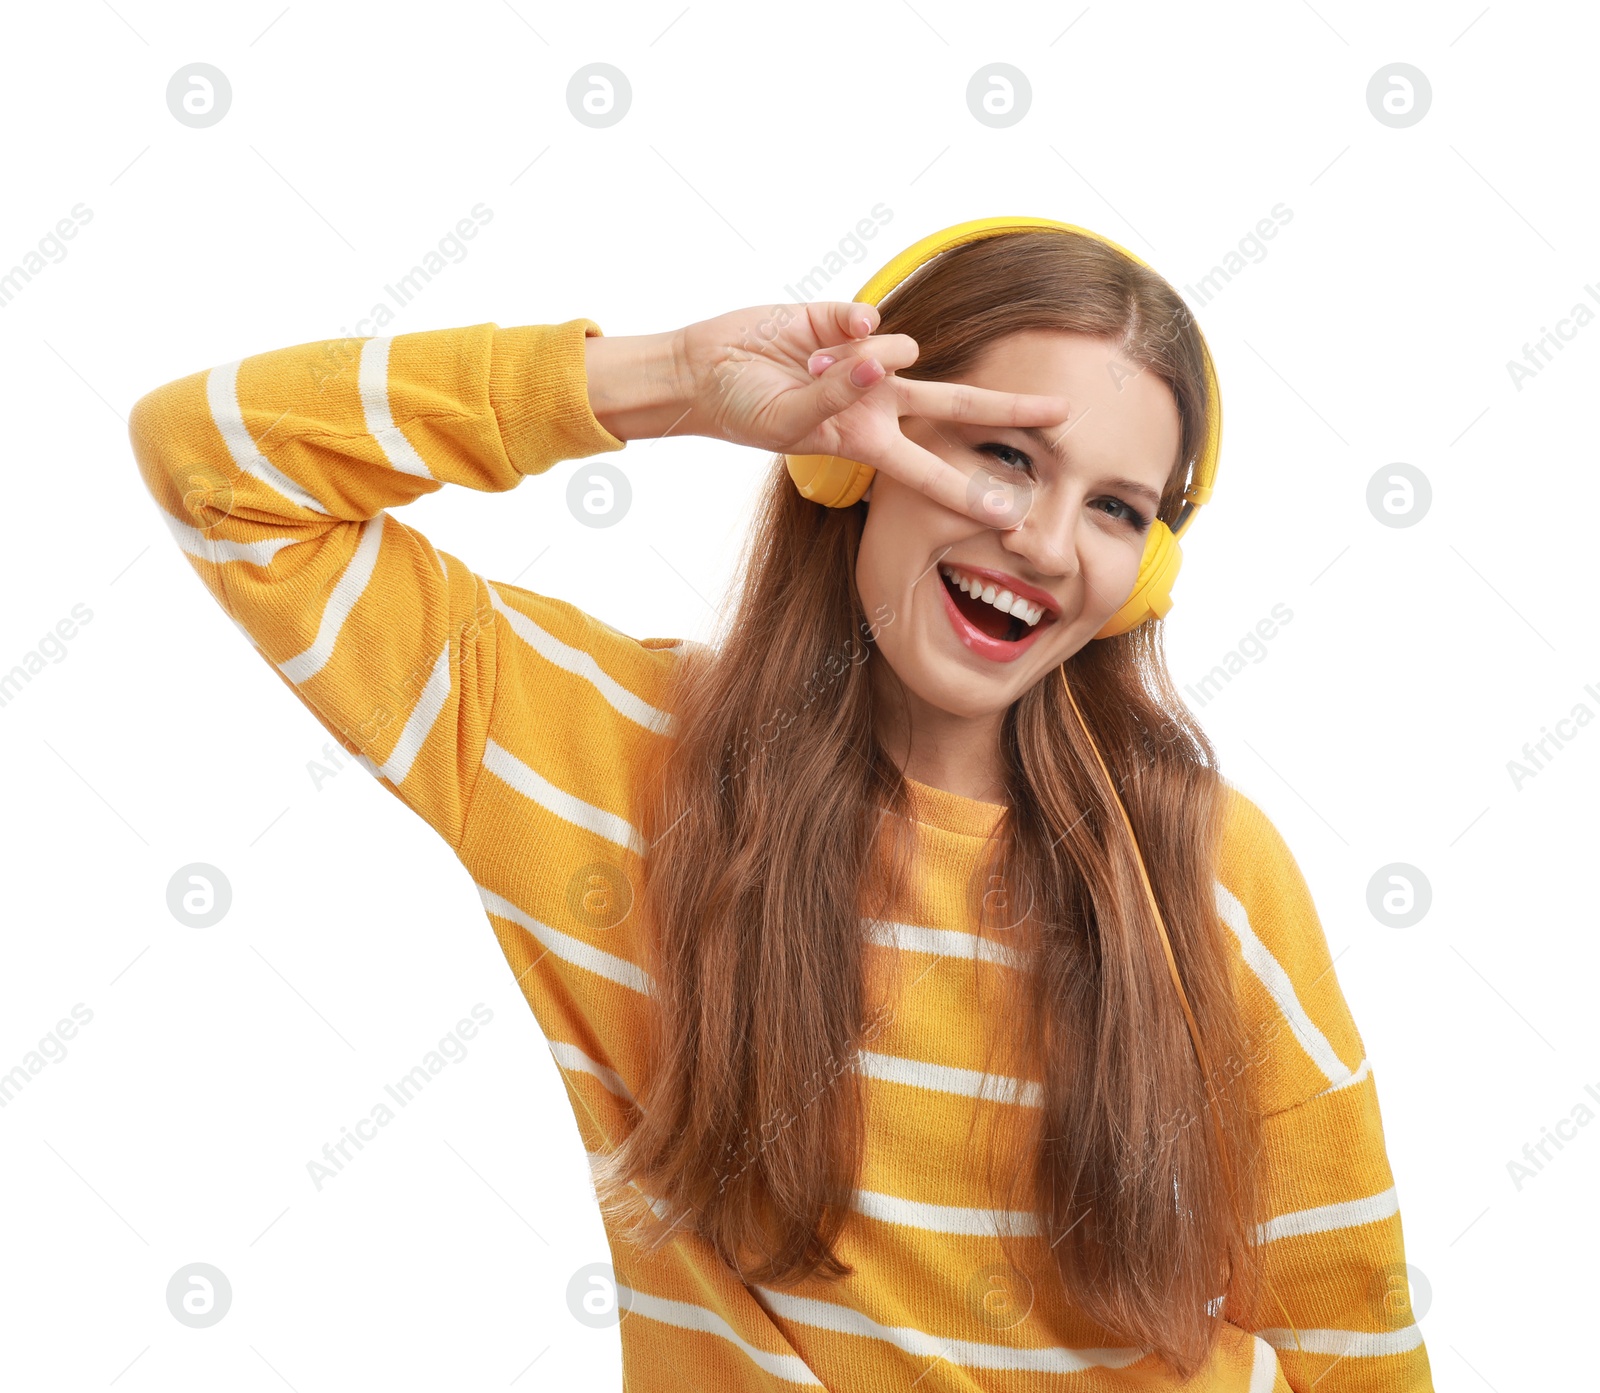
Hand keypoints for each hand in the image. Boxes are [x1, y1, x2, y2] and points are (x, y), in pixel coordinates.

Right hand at [675, 301, 1070, 526]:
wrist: (707, 372)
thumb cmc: (746, 411)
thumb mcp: (789, 424)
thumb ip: (837, 395)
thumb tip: (884, 355)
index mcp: (869, 441)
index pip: (932, 471)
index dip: (973, 491)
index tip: (1017, 512)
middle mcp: (878, 401)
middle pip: (959, 405)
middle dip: (1010, 409)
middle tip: (1063, 413)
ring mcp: (867, 360)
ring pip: (901, 351)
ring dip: (856, 364)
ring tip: (809, 371)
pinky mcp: (845, 320)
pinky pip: (861, 318)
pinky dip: (840, 329)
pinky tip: (814, 342)